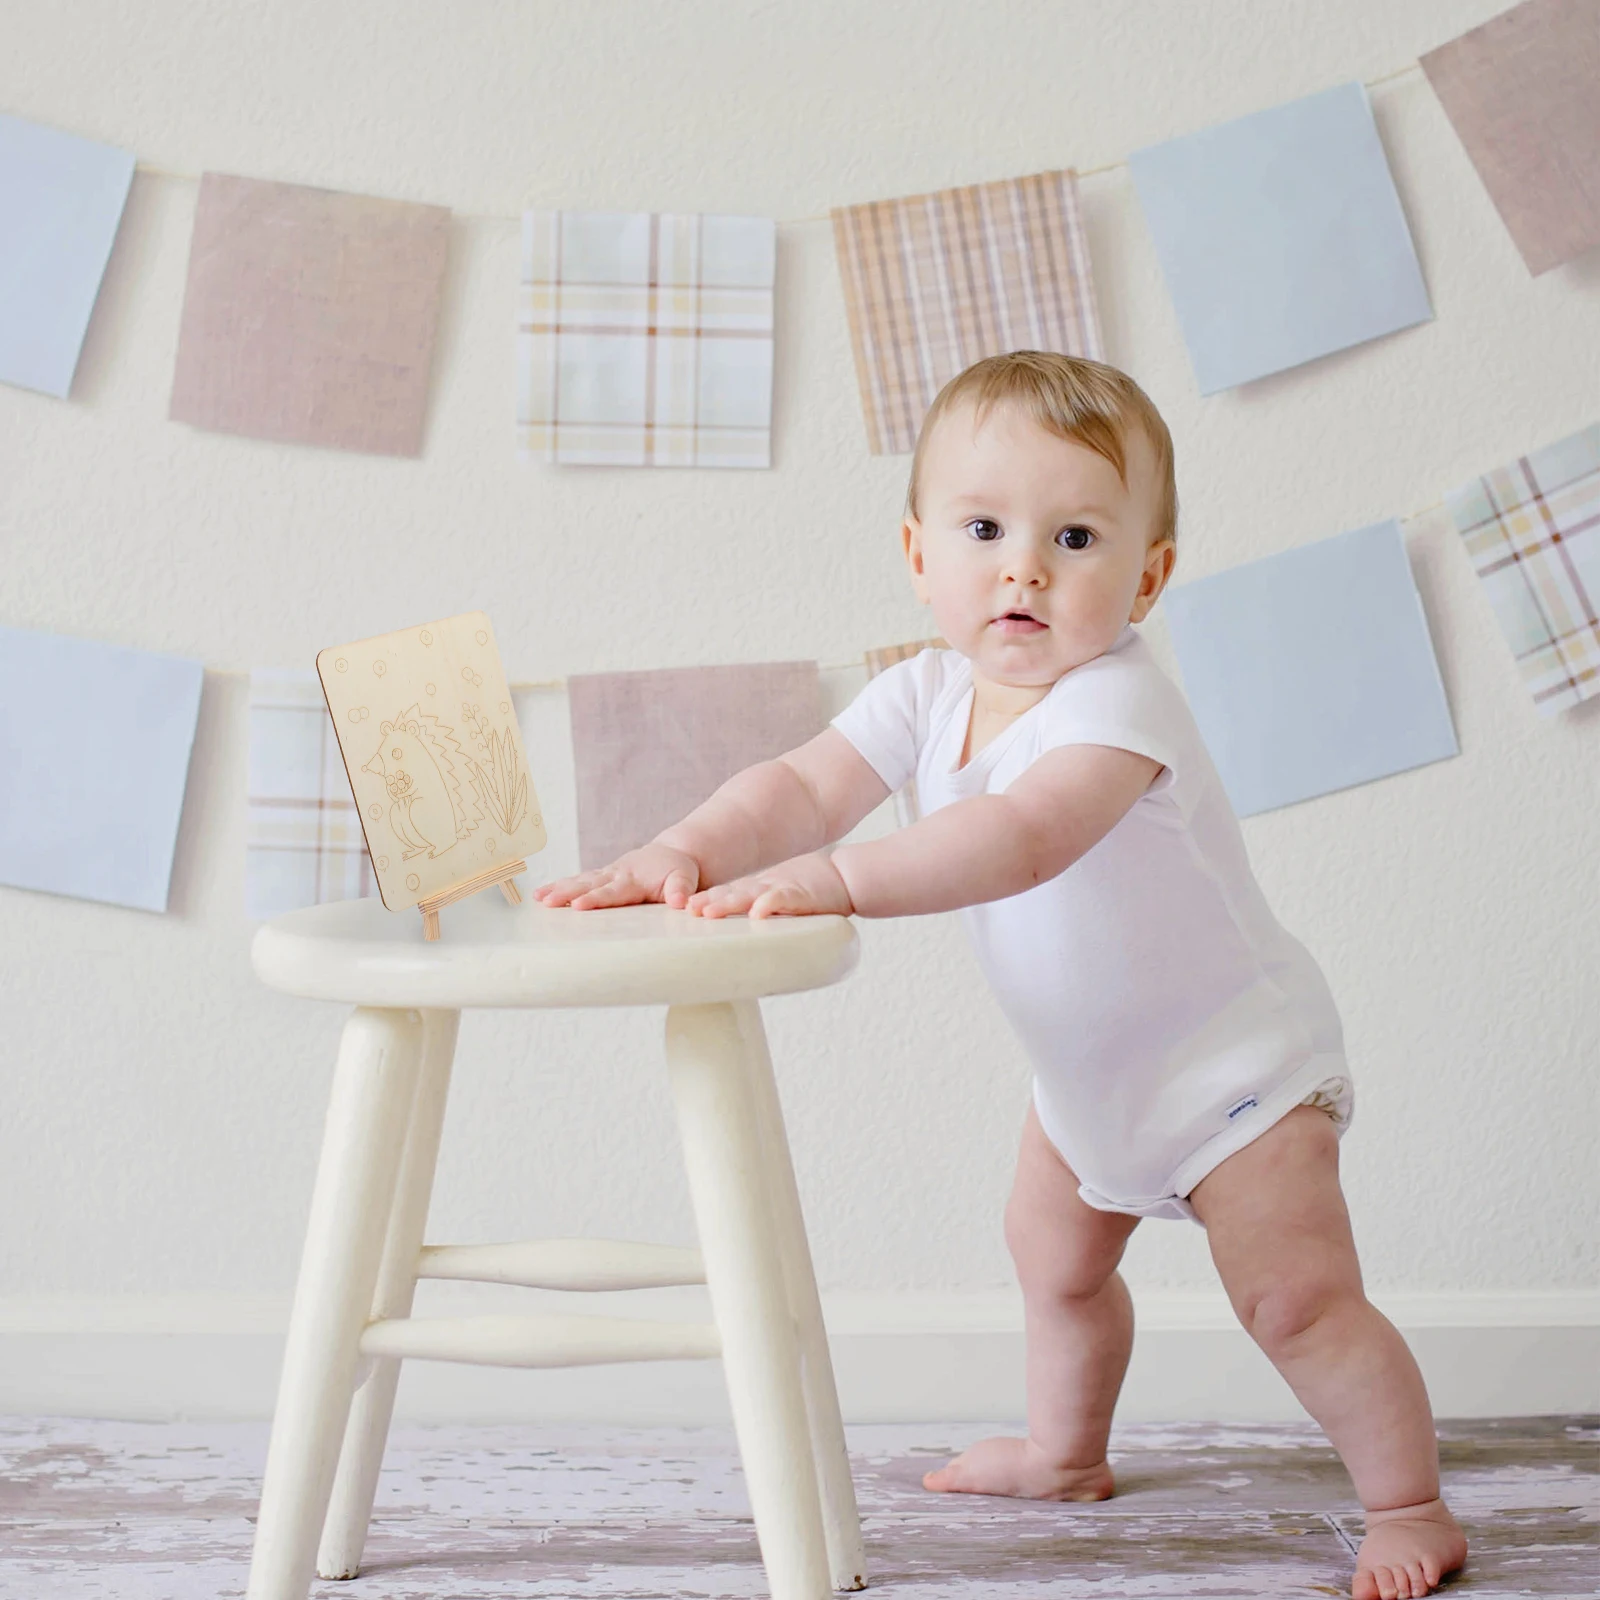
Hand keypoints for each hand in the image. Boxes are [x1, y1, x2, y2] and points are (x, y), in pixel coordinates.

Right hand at [534, 842, 699, 909]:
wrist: (670, 855)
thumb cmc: (678, 872)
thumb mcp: (685, 879)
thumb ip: (681, 889)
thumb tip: (680, 901)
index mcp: (634, 880)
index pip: (612, 892)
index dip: (595, 899)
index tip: (577, 906)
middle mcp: (616, 875)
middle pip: (588, 885)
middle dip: (566, 893)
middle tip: (546, 901)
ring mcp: (606, 874)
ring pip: (579, 881)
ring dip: (558, 889)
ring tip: (537, 898)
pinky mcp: (600, 876)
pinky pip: (578, 880)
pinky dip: (559, 885)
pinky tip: (540, 895)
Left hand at [686, 852, 853, 919]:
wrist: (844, 877)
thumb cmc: (811, 892)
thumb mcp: (778, 900)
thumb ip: (760, 911)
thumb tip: (740, 934)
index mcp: (757, 891)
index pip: (726, 895)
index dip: (705, 900)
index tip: (681, 910)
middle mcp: (764, 889)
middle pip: (731, 894)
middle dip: (708, 902)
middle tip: (686, 910)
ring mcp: (781, 890)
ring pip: (750, 896)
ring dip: (728, 904)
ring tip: (708, 911)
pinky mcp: (801, 895)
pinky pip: (783, 899)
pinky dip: (770, 904)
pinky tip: (758, 912)